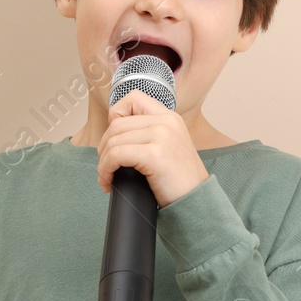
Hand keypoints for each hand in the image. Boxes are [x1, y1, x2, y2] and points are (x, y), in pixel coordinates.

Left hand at [95, 90, 210, 207]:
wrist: (197, 201)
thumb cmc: (179, 181)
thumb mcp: (169, 147)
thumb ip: (149, 134)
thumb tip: (113, 136)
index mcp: (170, 117)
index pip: (133, 98)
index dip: (115, 116)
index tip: (114, 139)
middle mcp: (166, 121)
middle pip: (117, 124)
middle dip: (104, 146)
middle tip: (107, 166)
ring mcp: (162, 135)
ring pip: (113, 141)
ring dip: (103, 162)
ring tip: (107, 177)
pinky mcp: (155, 154)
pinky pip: (116, 155)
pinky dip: (106, 169)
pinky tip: (108, 181)